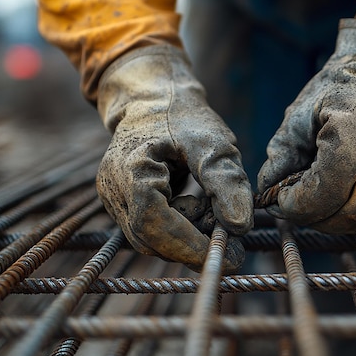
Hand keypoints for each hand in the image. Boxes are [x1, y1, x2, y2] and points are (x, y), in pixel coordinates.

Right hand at [96, 45, 253, 270]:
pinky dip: (179, 227)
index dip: (191, 246)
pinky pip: (151, 230)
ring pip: (151, 240)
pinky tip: (196, 206)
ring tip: (211, 209)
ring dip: (187, 236)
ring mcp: (114, 199)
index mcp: (131, 170)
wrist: (153, 98)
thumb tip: (241, 227)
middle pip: (151, 239)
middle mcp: (114, 190)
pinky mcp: (123, 204)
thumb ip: (227, 183)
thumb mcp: (214, 143)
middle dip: (194, 244)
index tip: (229, 256)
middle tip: (231, 237)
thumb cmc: (182, 116)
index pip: (154, 224)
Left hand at [258, 19, 355, 233]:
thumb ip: (279, 159)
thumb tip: (266, 196)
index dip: (298, 207)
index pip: (326, 192)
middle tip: (301, 210)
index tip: (282, 203)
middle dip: (320, 220)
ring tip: (324, 204)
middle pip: (354, 213)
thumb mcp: (297, 119)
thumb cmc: (333, 97)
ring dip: (344, 220)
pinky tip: (351, 195)